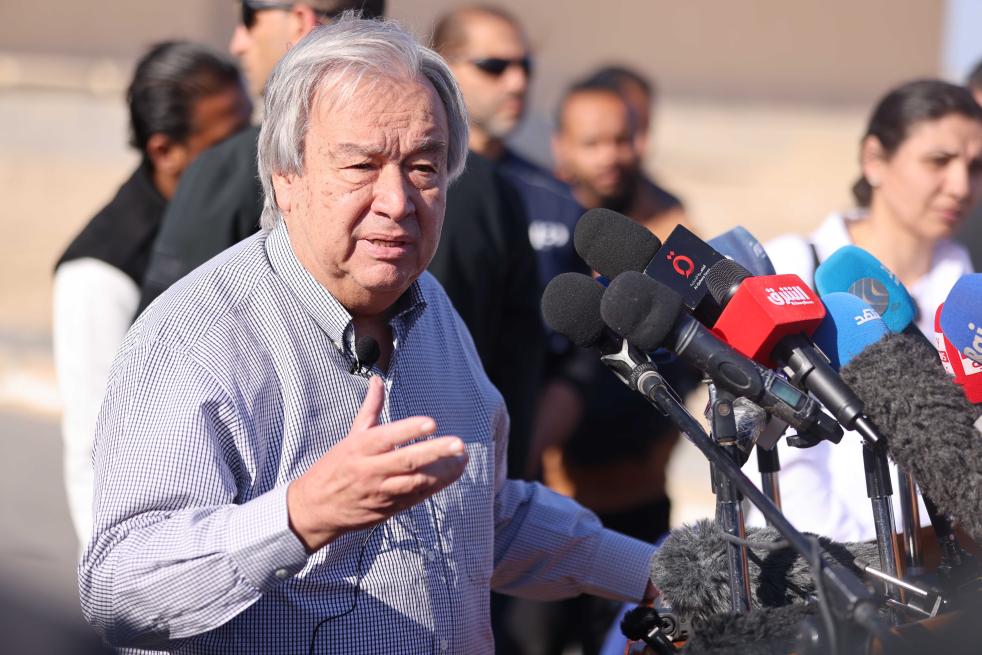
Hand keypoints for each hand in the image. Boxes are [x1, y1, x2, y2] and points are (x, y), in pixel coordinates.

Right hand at [287, 376, 467, 551]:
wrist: (315, 508)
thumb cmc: (335, 467)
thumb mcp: (350, 436)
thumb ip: (370, 408)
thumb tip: (377, 380)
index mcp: (360, 448)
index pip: (387, 436)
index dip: (410, 429)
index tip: (432, 423)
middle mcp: (370, 470)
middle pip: (406, 461)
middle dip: (435, 452)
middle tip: (459, 444)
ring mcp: (380, 492)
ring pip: (415, 483)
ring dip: (442, 473)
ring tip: (461, 460)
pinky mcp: (387, 509)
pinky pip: (415, 498)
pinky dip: (434, 487)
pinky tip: (450, 476)